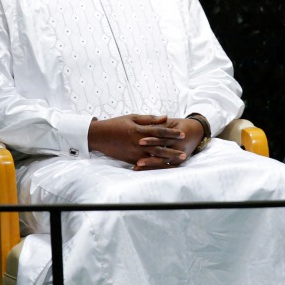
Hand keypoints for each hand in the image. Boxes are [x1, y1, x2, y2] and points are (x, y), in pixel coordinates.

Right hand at [87, 114, 201, 169]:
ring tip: (178, 160)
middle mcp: (138, 142)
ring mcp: (135, 152)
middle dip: (173, 149)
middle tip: (185, 152)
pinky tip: (164, 166)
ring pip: (154, 156)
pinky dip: (155, 165)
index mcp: (140, 130)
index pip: (160, 131)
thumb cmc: (116, 124)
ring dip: (168, 159)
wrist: (99, 136)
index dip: (172, 132)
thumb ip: (149, 119)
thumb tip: (165, 117)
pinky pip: (145, 163)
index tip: (183, 134)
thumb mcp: (132, 117)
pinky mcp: (130, 159)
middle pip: (160, 146)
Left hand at [135, 117, 204, 169]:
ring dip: (150, 165)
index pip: (163, 138)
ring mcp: (180, 156)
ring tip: (138, 166)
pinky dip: (154, 167)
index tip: (139, 141)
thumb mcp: (172, 122)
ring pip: (163, 162)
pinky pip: (165, 166)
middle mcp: (180, 147)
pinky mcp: (179, 161)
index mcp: (178, 135)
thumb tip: (144, 127)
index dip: (151, 140)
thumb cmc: (182, 125)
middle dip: (149, 157)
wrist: (198, 132)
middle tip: (137, 160)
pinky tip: (144, 169)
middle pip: (162, 152)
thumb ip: (159, 125)